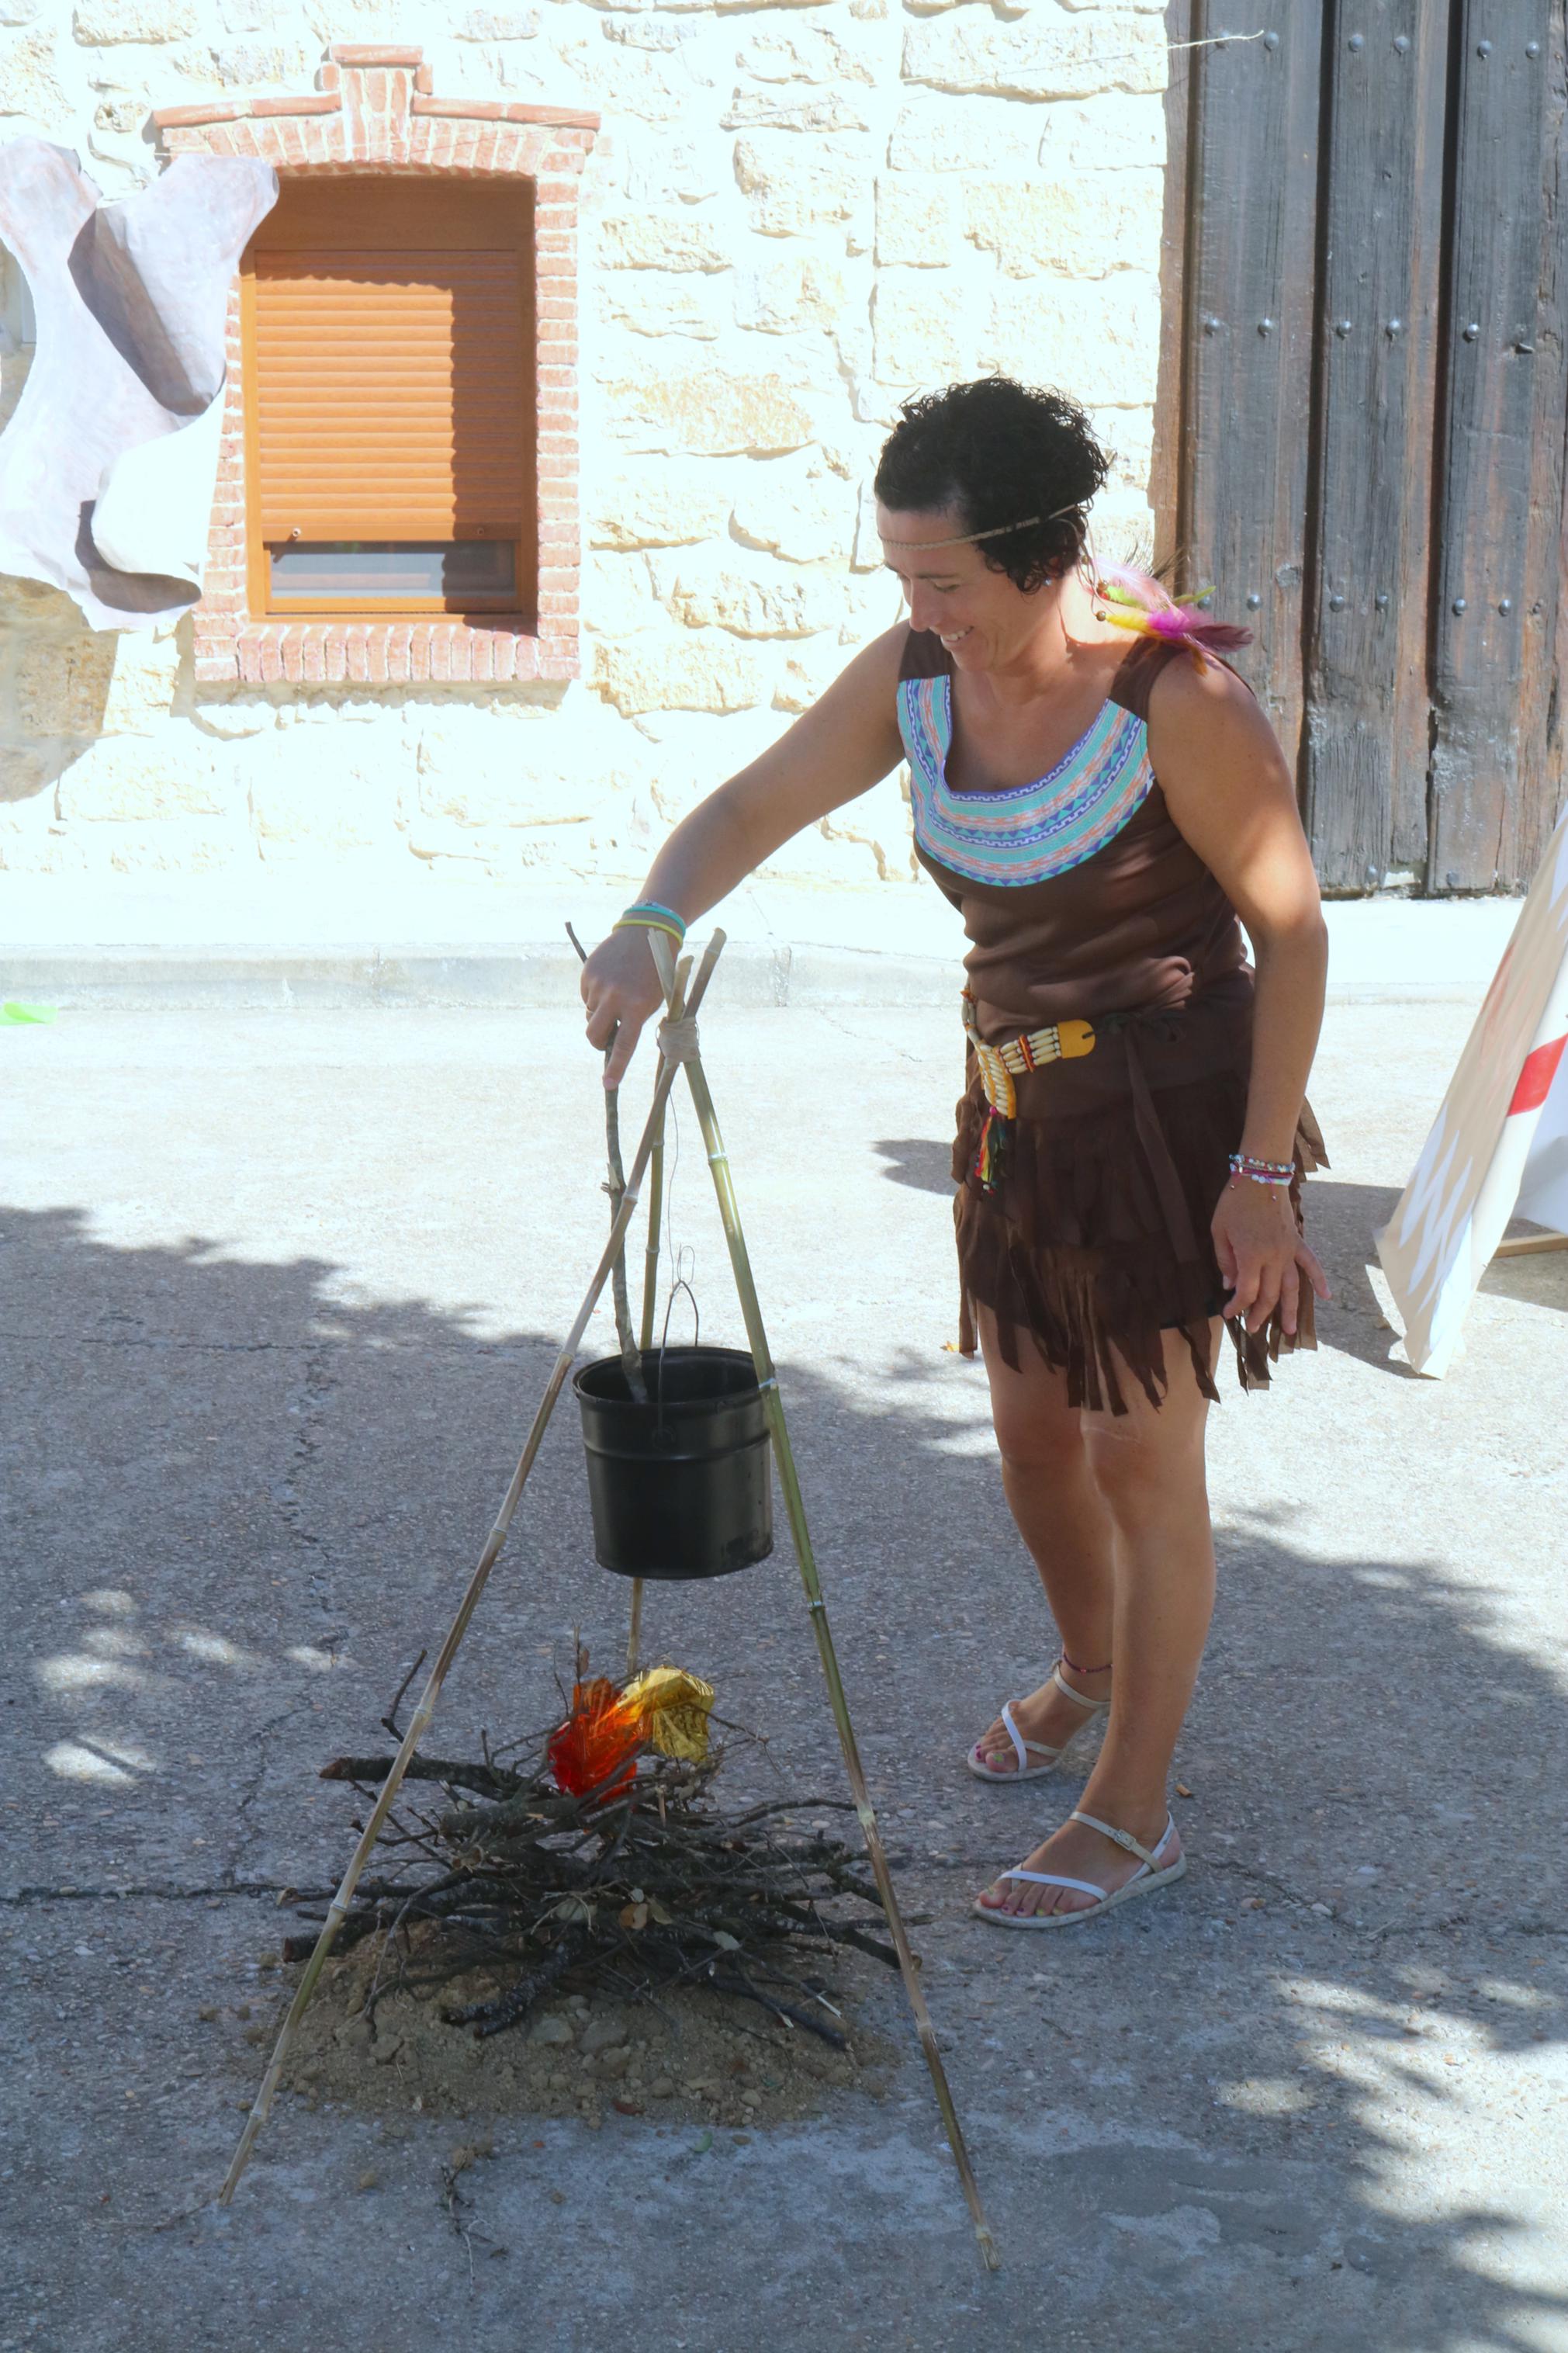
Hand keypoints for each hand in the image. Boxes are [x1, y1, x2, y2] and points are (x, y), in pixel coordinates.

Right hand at [580, 927, 666, 1086]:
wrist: (646, 933)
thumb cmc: (655, 972)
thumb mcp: (655, 999)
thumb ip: (636, 1021)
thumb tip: (614, 1042)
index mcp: (638, 1006)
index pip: (624, 1045)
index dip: (616, 1067)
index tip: (608, 1085)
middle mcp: (615, 997)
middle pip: (594, 1035)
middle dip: (598, 1041)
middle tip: (606, 1038)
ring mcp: (599, 984)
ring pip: (590, 1015)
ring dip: (600, 1013)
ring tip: (618, 992)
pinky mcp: (588, 973)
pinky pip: (586, 996)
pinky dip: (595, 995)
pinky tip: (610, 979)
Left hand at [1211, 1176, 1329, 1336]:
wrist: (1259, 1176)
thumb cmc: (1234, 1202)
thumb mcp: (1219, 1231)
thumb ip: (1225, 1260)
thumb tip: (1230, 1284)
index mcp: (1250, 1255)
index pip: (1247, 1292)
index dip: (1237, 1306)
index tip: (1228, 1313)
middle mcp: (1273, 1257)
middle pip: (1269, 1295)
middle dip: (1260, 1314)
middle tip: (1253, 1328)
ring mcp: (1288, 1250)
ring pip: (1292, 1286)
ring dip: (1291, 1309)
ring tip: (1292, 1330)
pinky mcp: (1297, 1241)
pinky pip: (1311, 1263)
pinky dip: (1320, 1279)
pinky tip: (1326, 1296)